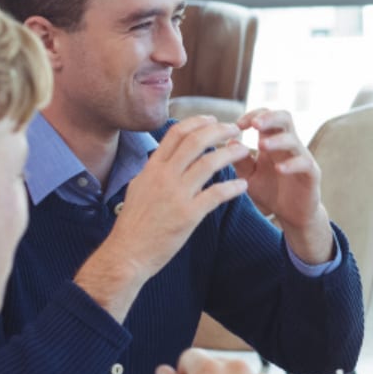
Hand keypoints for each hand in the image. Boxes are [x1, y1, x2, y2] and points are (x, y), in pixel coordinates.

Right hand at [76, 118, 249, 315]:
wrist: (127, 253)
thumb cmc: (134, 224)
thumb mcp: (138, 188)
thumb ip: (153, 172)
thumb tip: (162, 158)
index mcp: (152, 168)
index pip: (176, 133)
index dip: (198, 122)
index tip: (213, 120)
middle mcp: (163, 176)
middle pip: (196, 141)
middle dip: (219, 130)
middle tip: (236, 129)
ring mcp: (176, 194)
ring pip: (209, 163)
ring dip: (231, 153)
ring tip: (245, 151)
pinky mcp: (188, 215)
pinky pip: (216, 194)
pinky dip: (232, 187)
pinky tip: (243, 186)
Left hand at [232, 108, 332, 264]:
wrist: (292, 215)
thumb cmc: (270, 192)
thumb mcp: (249, 176)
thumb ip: (239, 161)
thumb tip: (227, 142)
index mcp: (272, 142)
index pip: (266, 117)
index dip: (253, 115)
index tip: (237, 125)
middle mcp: (288, 146)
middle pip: (284, 117)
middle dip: (269, 117)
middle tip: (254, 124)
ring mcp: (302, 158)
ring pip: (293, 139)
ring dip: (277, 140)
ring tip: (262, 145)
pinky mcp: (312, 174)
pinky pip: (305, 163)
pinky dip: (292, 164)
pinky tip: (278, 169)